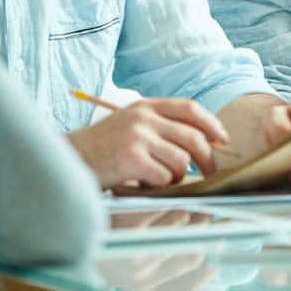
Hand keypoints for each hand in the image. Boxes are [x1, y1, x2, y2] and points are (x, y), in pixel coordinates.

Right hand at [67, 98, 229, 187]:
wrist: (67, 160)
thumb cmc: (103, 147)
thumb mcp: (131, 124)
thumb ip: (161, 126)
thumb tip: (204, 140)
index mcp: (146, 106)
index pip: (190, 109)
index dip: (211, 124)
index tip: (222, 139)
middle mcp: (143, 117)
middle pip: (193, 137)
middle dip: (207, 158)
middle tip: (208, 172)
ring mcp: (137, 136)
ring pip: (181, 160)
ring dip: (177, 176)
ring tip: (160, 178)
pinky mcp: (130, 158)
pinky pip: (163, 176)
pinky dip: (159, 185)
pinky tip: (144, 184)